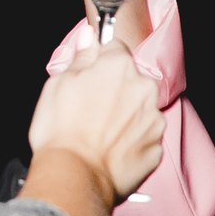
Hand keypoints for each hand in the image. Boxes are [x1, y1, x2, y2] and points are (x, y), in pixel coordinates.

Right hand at [27, 38, 162, 199]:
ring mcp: (153, 120)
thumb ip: (81, 58)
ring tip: (99, 135)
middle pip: (131, 80)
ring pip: (140, 110)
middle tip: (90, 110)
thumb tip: (89, 38)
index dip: (99, 63)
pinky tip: (111, 151)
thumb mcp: (58, 83)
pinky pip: (144, 139)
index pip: (114, 50)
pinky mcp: (156, 149)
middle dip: (115, 90)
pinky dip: (131, 143)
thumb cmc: (62, 131)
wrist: (74, 177)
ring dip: (125, 117)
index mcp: (119, 66)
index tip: (89, 77)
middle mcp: (143, 89)